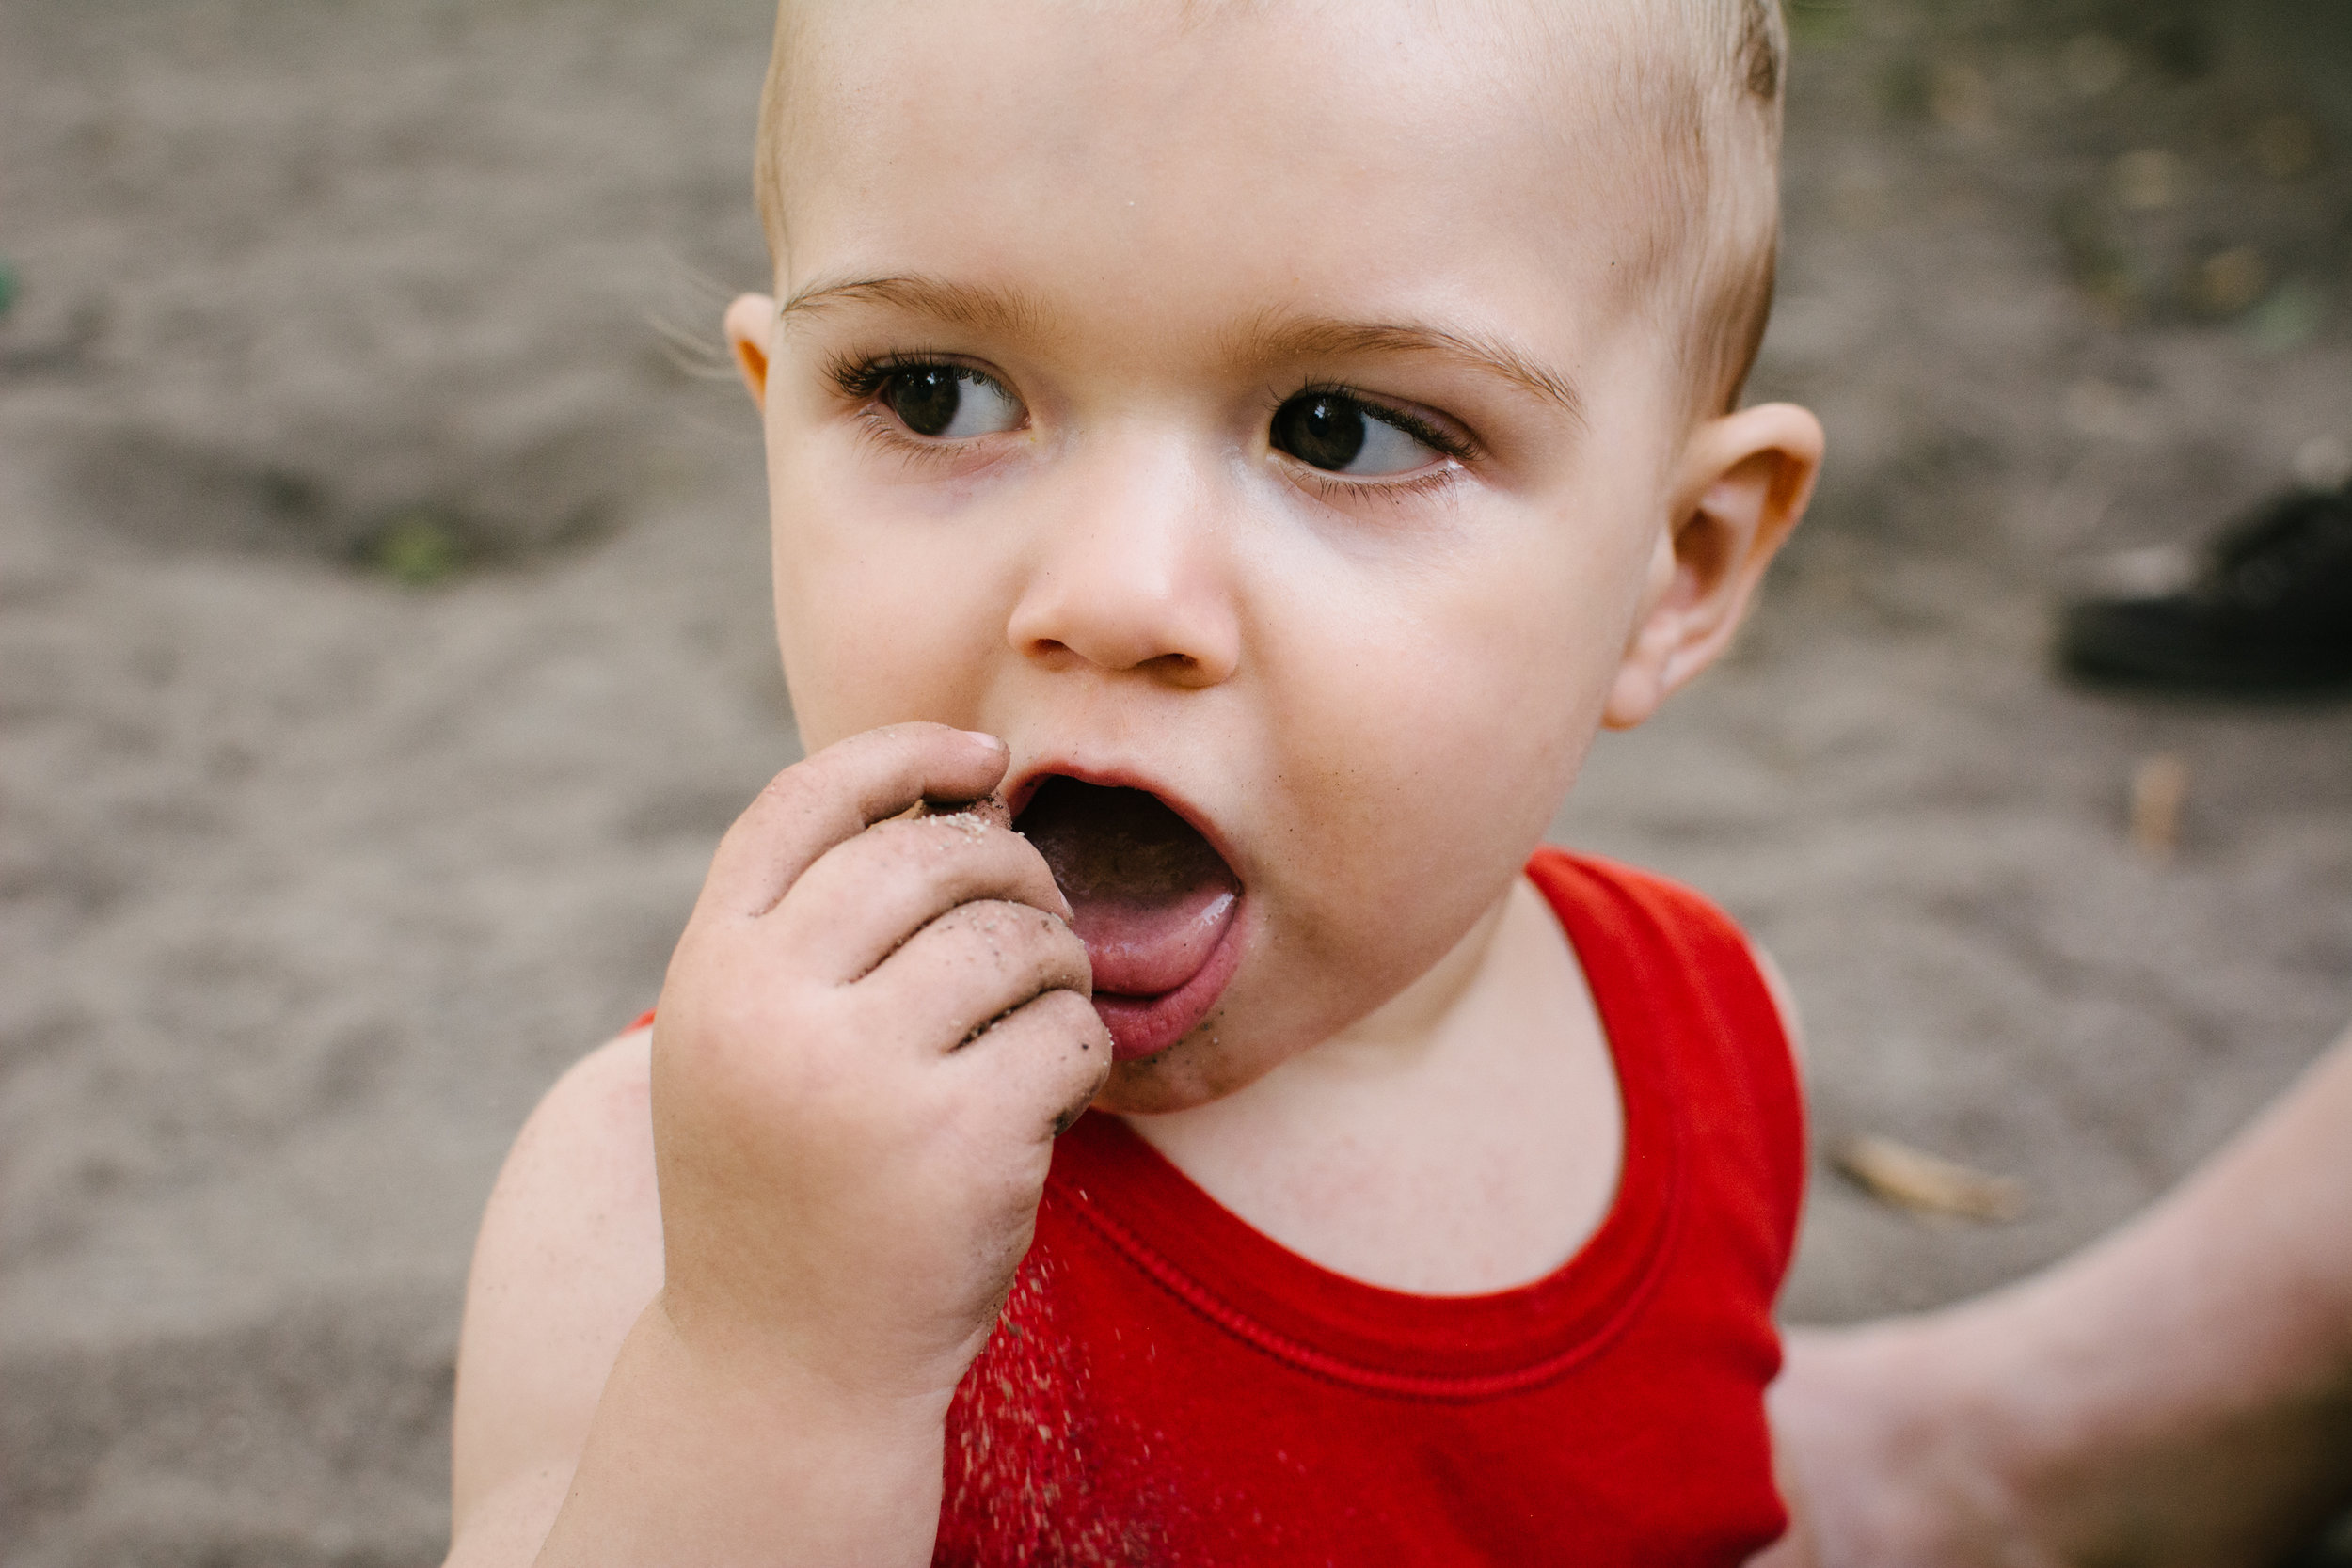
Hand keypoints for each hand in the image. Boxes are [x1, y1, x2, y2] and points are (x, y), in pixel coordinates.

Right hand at [648, 722, 1110, 1408]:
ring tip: (1039, 1017)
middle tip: (1035, 923)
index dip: (905, 755)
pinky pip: (1070, 1031)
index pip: (807, 802)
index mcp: (708, 974)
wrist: (784, 1376)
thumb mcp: (742, 1048)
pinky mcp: (960, 1142)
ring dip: (1058, 964)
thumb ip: (801, 932)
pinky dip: (1083, 1052)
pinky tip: (1052, 1099)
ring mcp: (862, 1077)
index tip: (980, 759)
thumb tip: (954, 796)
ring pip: (1016, 937)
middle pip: (931, 854)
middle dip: (1011, 871)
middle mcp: (769, 1011)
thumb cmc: (785, 1188)